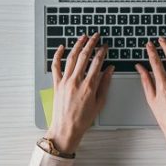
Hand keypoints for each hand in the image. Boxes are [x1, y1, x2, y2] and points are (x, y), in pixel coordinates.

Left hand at [47, 33, 113, 153]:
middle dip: (91, 43)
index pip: (97, 62)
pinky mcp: (56, 84)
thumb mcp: (99, 103)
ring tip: (83, 37)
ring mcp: (64, 82)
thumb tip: (110, 70)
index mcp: (88, 86)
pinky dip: (57, 55)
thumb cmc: (83, 119)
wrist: (66, 129)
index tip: (105, 46)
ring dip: (77, 45)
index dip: (102, 52)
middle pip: (84, 56)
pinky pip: (55, 66)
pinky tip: (61, 47)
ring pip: (71, 58)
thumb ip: (105, 84)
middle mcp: (76, 81)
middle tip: (96, 36)